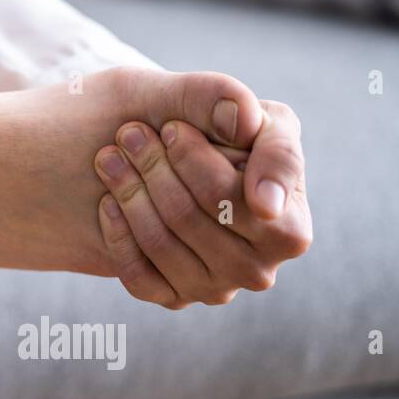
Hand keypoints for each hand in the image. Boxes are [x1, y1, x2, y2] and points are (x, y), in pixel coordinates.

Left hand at [94, 100, 312, 308]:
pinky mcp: (174, 298)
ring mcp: (216, 287)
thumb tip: (244, 122)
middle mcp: (260, 267)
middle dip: (154, 167)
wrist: (153, 155)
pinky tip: (108, 201)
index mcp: (290, 225)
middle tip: (128, 133)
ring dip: (128, 192)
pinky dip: (118, 233)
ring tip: (109, 156)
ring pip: (161, 243)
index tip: (168, 127)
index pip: (240, 198)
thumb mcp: (218, 100)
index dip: (196, 158)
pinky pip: (138, 276)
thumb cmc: (198, 124)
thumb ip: (230, 101)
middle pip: (191, 217)